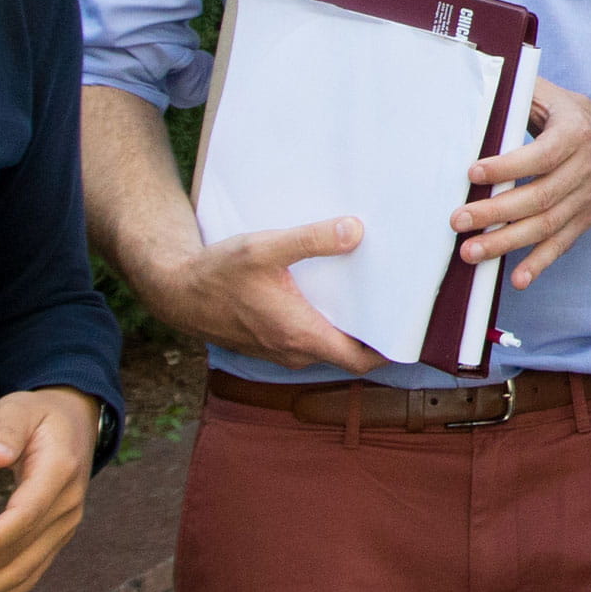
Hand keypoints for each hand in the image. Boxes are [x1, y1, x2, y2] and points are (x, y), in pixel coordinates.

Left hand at [0, 387, 100, 591]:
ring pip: (21, 571)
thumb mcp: (18, 409)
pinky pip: (30, 573)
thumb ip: (5, 432)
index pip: (22, 517)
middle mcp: (66, 509)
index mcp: (59, 474)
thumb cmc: (37, 414)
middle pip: (15, 554)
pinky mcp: (55, 539)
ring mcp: (64, 528)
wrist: (76, 423)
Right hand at [130, 216, 386, 373]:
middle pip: (350, 355)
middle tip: (401, 304)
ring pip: (329, 348)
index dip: (392, 350)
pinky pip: (311, 342)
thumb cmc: (217, 274)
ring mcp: (282, 351)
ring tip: (374, 297)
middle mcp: (294, 351)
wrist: (176, 292)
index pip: (360, 360)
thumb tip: (356, 231)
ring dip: (351, 330)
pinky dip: (328, 326)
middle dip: (376, 334)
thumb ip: (311, 240)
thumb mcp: (264, 247)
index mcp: (300, 334)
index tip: (414, 329)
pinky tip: (334, 297)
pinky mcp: (272, 343)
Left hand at [450, 81, 590, 288]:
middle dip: (496, 213)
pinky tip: (517, 279)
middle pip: (539, 198)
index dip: (508, 167)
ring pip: (546, 226)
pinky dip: (539, 264)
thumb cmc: (575, 118)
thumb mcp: (553, 97)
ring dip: (507, 243)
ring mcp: (584, 199)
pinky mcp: (584, 220)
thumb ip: (521, 92)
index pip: (541, 156)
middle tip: (459, 220)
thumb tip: (485, 88)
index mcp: (574, 135)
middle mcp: (583, 170)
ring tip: (472, 252)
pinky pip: (561, 245)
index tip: (474, 173)